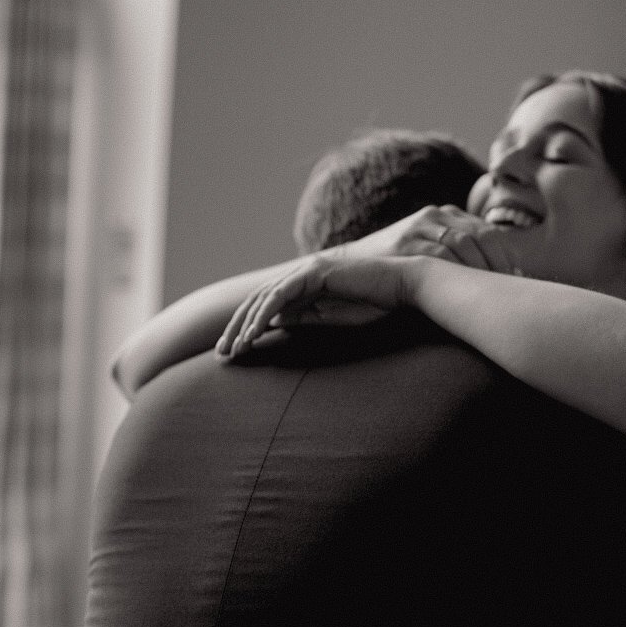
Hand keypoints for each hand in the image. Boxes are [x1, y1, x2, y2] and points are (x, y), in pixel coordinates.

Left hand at [216, 252, 417, 356]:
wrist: (402, 287)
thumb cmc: (375, 303)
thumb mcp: (331, 317)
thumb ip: (302, 317)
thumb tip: (273, 323)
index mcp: (304, 288)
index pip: (267, 308)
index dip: (247, 330)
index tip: (236, 354)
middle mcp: (299, 276)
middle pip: (258, 302)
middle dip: (237, 328)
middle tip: (223, 355)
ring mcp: (305, 272)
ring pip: (264, 298)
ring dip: (246, 324)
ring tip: (235, 348)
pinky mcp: (313, 273)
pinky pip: (281, 295)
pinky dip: (265, 314)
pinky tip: (254, 333)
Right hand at [341, 206, 517, 273]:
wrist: (353, 266)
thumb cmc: (400, 269)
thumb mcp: (433, 256)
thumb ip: (462, 258)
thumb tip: (505, 280)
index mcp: (447, 215)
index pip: (488, 232)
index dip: (506, 256)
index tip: (517, 280)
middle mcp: (435, 216)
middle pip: (480, 236)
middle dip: (498, 263)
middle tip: (510, 288)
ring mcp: (419, 227)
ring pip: (462, 244)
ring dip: (481, 268)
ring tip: (492, 291)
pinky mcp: (405, 243)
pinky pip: (437, 256)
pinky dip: (455, 272)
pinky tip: (466, 289)